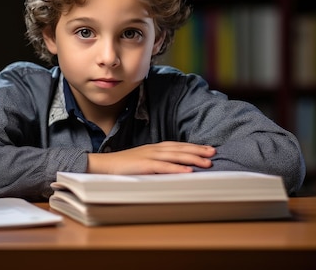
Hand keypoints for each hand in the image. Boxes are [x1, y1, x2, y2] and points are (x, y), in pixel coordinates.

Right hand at [87, 141, 214, 174]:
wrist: (102, 165)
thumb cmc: (121, 166)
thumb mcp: (142, 162)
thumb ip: (156, 163)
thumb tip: (172, 167)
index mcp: (154, 148)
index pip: (178, 145)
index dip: (193, 147)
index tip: (208, 149)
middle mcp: (154, 149)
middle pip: (180, 148)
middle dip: (198, 150)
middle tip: (214, 153)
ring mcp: (148, 156)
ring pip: (175, 156)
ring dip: (192, 158)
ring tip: (207, 162)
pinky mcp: (143, 166)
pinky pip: (163, 167)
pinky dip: (177, 168)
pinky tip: (188, 171)